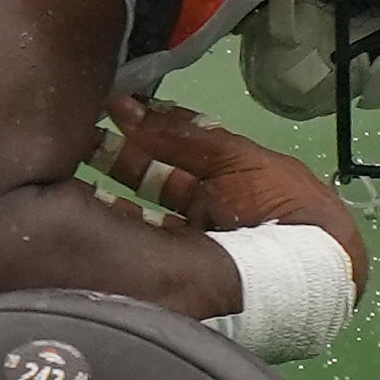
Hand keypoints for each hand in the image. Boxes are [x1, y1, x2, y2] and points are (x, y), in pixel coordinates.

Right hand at [106, 94, 369, 298]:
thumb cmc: (284, 206)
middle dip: (121, 153)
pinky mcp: (177, 272)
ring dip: (110, 190)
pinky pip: (140, 245)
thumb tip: (135, 107)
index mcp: (232, 174)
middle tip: (80, 132)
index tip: (114, 105)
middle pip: (156, 176)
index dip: (149, 124)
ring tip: (70, 166)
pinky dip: (113, 226)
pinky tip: (83, 207)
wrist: (309, 275)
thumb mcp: (240, 161)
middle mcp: (210, 207)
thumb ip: (186, 137)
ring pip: (143, 211)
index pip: (181, 144)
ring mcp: (192, 241)